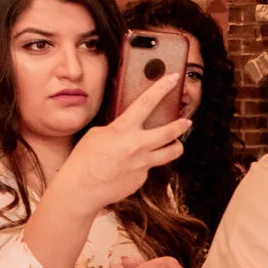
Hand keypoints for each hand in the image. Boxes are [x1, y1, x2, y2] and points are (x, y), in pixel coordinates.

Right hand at [54, 72, 190, 212]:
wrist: (81, 189)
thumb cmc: (84, 160)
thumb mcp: (98, 134)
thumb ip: (118, 129)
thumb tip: (129, 129)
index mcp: (123, 130)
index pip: (147, 102)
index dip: (162, 88)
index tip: (173, 78)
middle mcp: (138, 146)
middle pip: (171, 132)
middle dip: (181, 125)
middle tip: (187, 121)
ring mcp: (143, 164)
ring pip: (171, 153)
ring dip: (175, 146)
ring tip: (174, 144)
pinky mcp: (142, 179)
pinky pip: (148, 168)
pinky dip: (143, 165)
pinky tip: (130, 168)